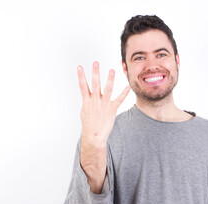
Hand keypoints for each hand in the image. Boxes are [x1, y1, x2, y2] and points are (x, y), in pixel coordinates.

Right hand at [78, 62, 129, 182]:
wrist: (94, 135)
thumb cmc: (89, 124)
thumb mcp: (84, 112)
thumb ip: (86, 102)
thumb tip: (87, 97)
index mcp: (87, 101)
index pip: (82, 86)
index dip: (80, 76)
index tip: (79, 67)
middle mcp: (95, 101)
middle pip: (94, 84)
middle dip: (95, 73)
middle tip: (95, 63)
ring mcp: (103, 104)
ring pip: (107, 89)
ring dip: (109, 79)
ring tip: (112, 70)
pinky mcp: (111, 109)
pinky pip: (119, 100)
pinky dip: (124, 93)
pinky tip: (128, 86)